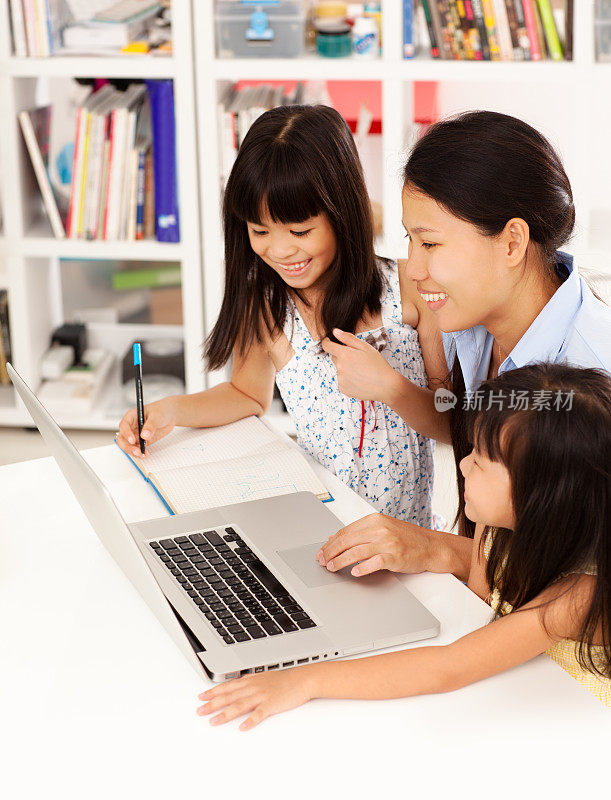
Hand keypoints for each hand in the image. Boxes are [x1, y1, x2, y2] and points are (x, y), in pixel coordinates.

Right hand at [116, 396, 178, 457]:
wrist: (170, 415)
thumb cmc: (161, 410)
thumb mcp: (156, 415)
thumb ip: (150, 425)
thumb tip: (144, 435)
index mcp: (131, 416)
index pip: (124, 426)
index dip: (127, 434)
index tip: (132, 440)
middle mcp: (131, 426)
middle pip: (122, 438)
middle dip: (127, 446)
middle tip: (137, 451)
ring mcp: (136, 434)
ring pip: (128, 445)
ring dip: (133, 451)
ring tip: (143, 455)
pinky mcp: (142, 441)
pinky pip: (137, 448)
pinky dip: (140, 452)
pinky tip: (146, 454)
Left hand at [196, 666, 315, 730]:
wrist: (302, 679)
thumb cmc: (283, 680)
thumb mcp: (262, 677)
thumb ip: (248, 681)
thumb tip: (235, 684)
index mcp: (250, 681)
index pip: (227, 686)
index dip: (213, 692)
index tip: (201, 697)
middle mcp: (253, 687)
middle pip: (229, 696)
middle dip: (212, 704)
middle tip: (199, 711)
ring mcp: (262, 695)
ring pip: (240, 705)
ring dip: (225, 714)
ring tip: (214, 722)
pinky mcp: (272, 704)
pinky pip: (259, 713)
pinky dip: (250, 720)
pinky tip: (243, 727)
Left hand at [316, 513, 431, 575]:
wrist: (432, 546)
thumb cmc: (408, 538)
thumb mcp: (384, 528)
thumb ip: (362, 532)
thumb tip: (337, 538)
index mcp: (375, 520)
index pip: (346, 531)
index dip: (331, 542)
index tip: (323, 551)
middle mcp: (380, 529)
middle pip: (347, 540)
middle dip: (331, 552)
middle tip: (322, 561)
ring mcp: (388, 542)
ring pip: (356, 552)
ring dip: (340, 561)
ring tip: (332, 567)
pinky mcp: (395, 556)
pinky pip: (374, 563)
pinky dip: (362, 568)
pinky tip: (355, 572)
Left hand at [321, 328, 398, 402]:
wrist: (386, 386)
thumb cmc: (378, 366)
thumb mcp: (365, 347)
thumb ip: (348, 338)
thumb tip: (335, 332)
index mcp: (345, 355)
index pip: (327, 346)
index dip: (327, 342)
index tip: (329, 341)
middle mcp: (340, 367)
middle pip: (335, 357)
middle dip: (342, 356)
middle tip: (357, 359)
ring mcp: (341, 379)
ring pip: (339, 369)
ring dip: (346, 368)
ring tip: (361, 371)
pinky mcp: (343, 389)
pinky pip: (342, 380)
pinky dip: (348, 378)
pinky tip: (359, 379)